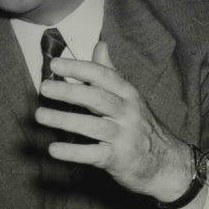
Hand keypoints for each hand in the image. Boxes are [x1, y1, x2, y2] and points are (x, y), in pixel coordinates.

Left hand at [35, 41, 191, 203]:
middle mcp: (128, 113)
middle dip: (69, 92)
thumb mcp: (130, 97)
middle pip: (97, 98)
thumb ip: (110, 72)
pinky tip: (53, 149)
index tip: (55, 64)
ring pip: (92, 126)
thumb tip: (100, 44)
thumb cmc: (141, 126)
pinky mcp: (119, 159)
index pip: (103, 76)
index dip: (79, 69)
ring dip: (64, 120)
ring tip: (40, 115)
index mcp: (128, 94)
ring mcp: (124, 136)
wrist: (169, 164)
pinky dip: (72, 152)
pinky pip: (93, 154)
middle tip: (44, 87)